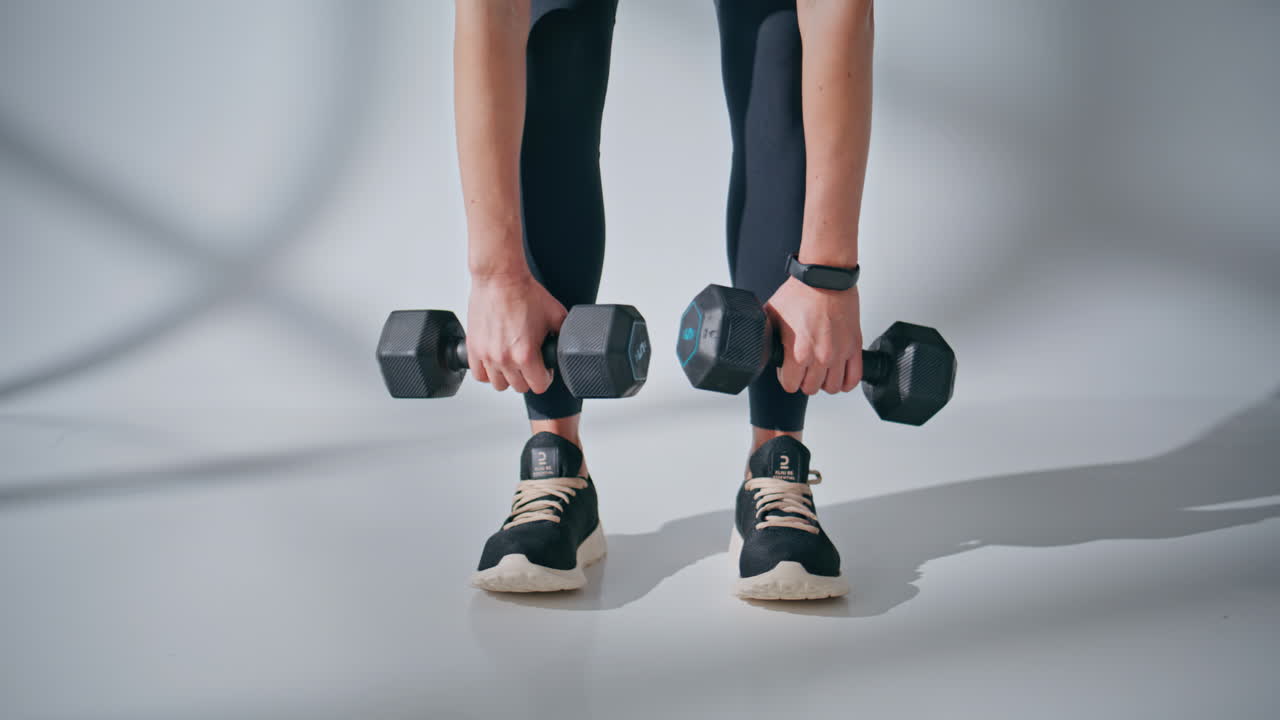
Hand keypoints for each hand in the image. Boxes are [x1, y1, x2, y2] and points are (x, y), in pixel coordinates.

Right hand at [466, 272, 565, 393]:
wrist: (500, 277)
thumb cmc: (524, 292)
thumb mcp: (556, 315)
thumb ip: (563, 335)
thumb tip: (568, 345)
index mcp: (526, 354)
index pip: (539, 386)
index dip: (545, 377)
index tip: (544, 368)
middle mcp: (505, 358)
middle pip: (519, 387)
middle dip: (528, 376)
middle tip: (530, 361)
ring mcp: (487, 355)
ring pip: (499, 384)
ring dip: (508, 376)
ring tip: (513, 361)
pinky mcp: (473, 347)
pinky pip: (479, 374)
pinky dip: (487, 372)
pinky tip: (496, 361)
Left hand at [764, 276, 862, 394]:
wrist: (825, 277)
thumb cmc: (801, 293)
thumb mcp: (772, 316)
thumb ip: (766, 337)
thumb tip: (758, 347)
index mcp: (799, 352)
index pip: (790, 386)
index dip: (786, 377)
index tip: (787, 369)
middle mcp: (821, 356)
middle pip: (810, 389)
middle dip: (804, 380)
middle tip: (802, 368)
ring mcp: (840, 353)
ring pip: (832, 387)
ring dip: (824, 381)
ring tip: (819, 370)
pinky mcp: (854, 347)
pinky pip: (853, 378)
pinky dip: (845, 381)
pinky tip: (838, 373)